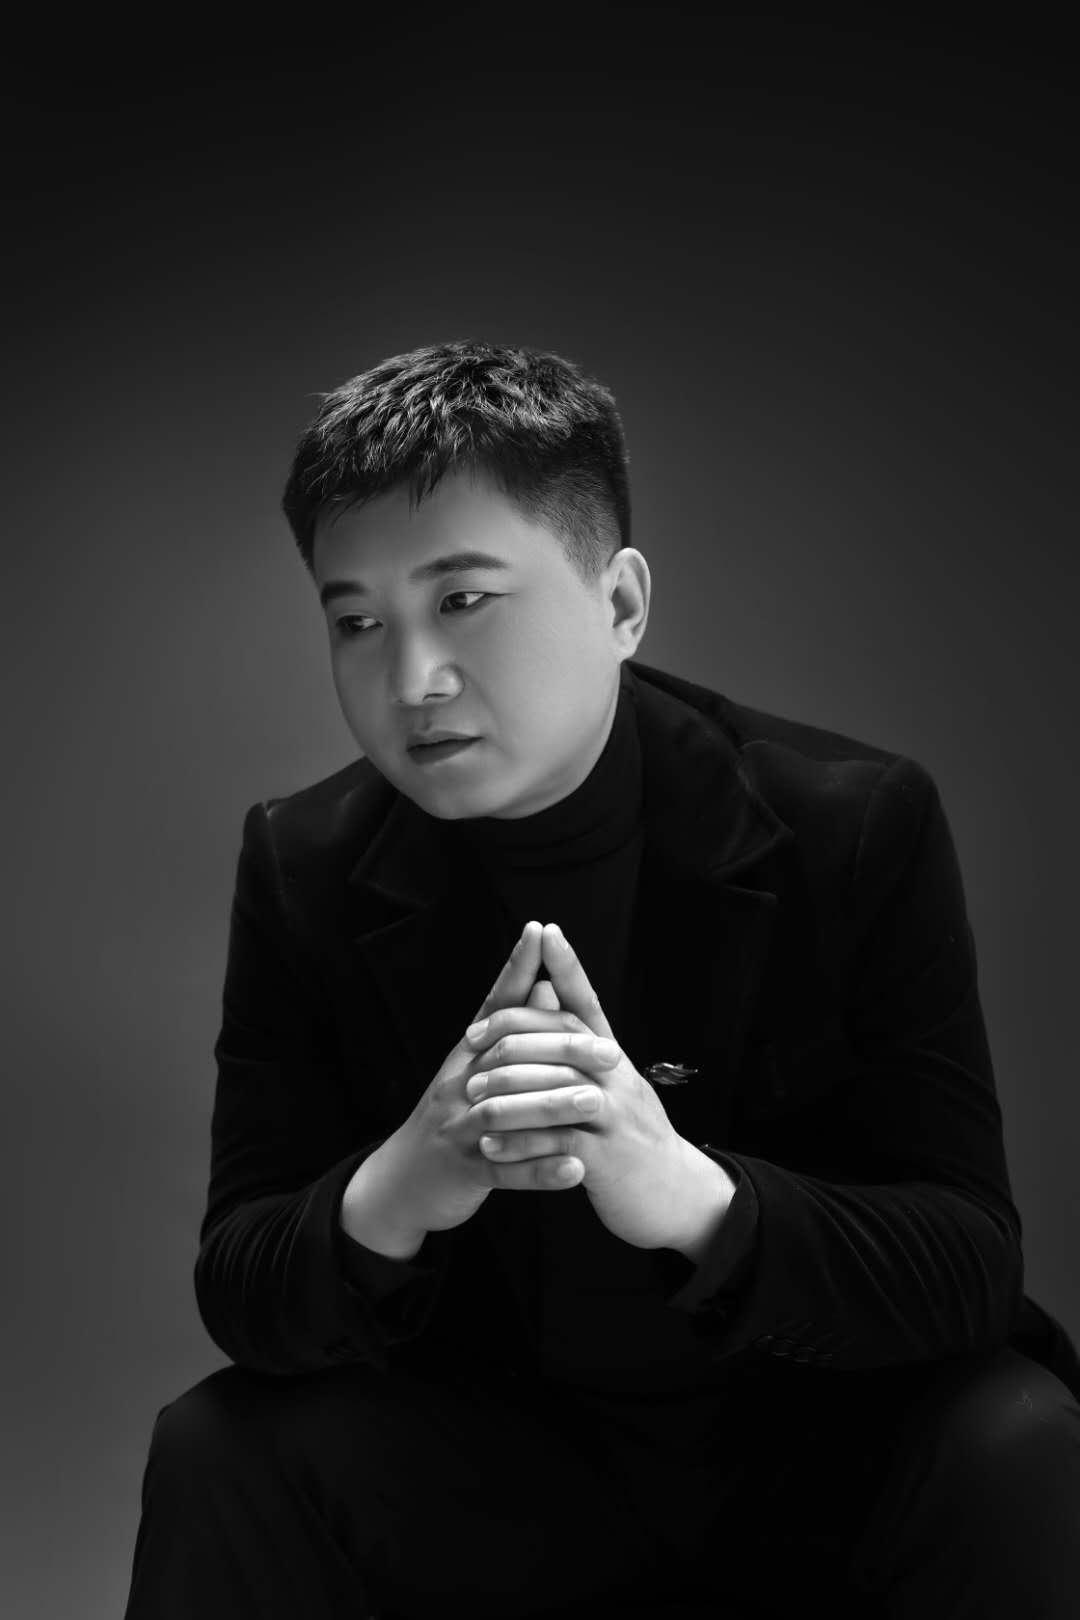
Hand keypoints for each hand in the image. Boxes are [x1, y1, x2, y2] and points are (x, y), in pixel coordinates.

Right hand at [373, 922, 588, 1242]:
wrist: (401, 1182)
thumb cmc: (450, 1119)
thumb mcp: (472, 1071)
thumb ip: (510, 1033)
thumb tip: (545, 985)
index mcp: (467, 1056)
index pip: (496, 1004)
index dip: (516, 968)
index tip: (541, 932)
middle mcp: (459, 1083)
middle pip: (510, 1054)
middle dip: (561, 1048)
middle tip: (612, 1053)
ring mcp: (459, 1127)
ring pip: (508, 1110)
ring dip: (554, 1106)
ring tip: (597, 1104)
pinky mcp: (463, 1170)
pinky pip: (505, 1170)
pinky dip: (540, 1170)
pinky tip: (575, 1170)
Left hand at [464, 922, 708, 1250]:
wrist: (676, 1195)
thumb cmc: (631, 1136)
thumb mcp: (612, 1084)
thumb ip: (579, 1045)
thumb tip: (546, 994)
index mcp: (613, 1057)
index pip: (588, 1001)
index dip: (568, 966)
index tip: (545, 930)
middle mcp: (617, 1077)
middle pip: (564, 1039)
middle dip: (512, 1035)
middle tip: (469, 1042)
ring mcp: (615, 1116)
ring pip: (555, 1090)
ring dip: (508, 1092)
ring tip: (471, 1096)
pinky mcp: (608, 1158)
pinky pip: (557, 1143)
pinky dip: (520, 1143)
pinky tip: (490, 1145)